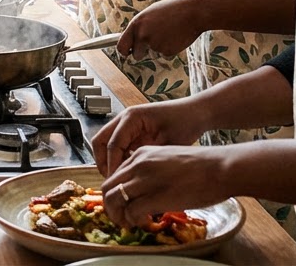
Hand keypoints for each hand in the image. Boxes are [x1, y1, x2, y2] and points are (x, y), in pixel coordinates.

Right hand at [90, 100, 204, 176]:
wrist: (196, 113)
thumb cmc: (184, 124)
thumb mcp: (167, 143)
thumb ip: (147, 159)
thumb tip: (133, 178)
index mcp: (131, 118)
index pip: (112, 144)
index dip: (112, 166)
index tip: (117, 183)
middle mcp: (124, 119)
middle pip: (100, 141)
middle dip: (103, 162)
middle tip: (113, 181)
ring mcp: (127, 125)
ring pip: (106, 144)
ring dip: (110, 161)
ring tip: (122, 179)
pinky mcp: (133, 131)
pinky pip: (118, 146)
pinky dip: (120, 159)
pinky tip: (131, 172)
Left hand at [100, 144, 232, 227]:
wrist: (220, 167)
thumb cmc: (202, 166)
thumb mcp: (168, 159)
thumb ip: (152, 170)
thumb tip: (146, 189)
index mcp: (141, 154)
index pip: (115, 175)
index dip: (115, 193)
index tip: (123, 204)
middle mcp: (138, 164)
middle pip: (108, 187)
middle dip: (110, 206)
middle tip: (120, 218)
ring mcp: (145, 180)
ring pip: (114, 199)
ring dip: (118, 216)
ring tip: (128, 223)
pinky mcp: (155, 196)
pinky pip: (131, 211)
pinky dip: (133, 220)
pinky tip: (144, 222)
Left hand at [119, 0, 202, 58]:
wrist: (194, 12)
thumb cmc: (174, 9)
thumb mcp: (151, 13)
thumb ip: (141, 26)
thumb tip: (134, 37)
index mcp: (136, 24)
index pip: (121, 45)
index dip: (123, 51)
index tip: (127, 53)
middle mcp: (142, 35)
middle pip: (136, 54)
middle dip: (142, 53)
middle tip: (153, 44)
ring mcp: (154, 44)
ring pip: (154, 53)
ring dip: (160, 48)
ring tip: (170, 32)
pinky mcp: (166, 51)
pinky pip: (165, 54)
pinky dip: (171, 48)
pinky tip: (177, 37)